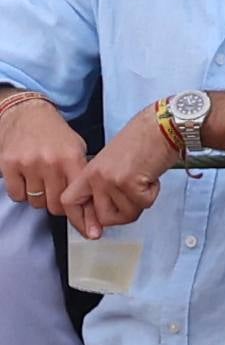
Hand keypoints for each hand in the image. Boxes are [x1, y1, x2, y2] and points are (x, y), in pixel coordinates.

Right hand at [0, 98, 86, 217]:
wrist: (26, 112)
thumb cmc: (55, 134)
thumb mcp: (78, 150)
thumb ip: (83, 179)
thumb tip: (95, 214)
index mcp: (72, 160)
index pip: (79, 200)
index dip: (85, 218)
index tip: (91, 232)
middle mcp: (51, 163)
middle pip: (56, 206)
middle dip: (58, 205)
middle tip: (56, 192)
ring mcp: (29, 164)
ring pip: (37, 203)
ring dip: (39, 198)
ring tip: (41, 181)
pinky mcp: (9, 164)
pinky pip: (17, 195)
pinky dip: (22, 192)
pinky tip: (26, 179)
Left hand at [61, 103, 176, 237]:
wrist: (157, 130)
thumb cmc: (139, 147)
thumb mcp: (111, 168)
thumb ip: (103, 191)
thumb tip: (102, 222)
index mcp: (88, 172)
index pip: (70, 202)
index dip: (79, 221)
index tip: (92, 233)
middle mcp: (96, 177)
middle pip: (104, 217)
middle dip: (122, 214)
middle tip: (133, 197)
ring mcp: (111, 181)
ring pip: (126, 215)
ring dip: (139, 204)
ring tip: (142, 183)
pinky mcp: (130, 184)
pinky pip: (143, 205)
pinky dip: (151, 195)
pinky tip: (150, 179)